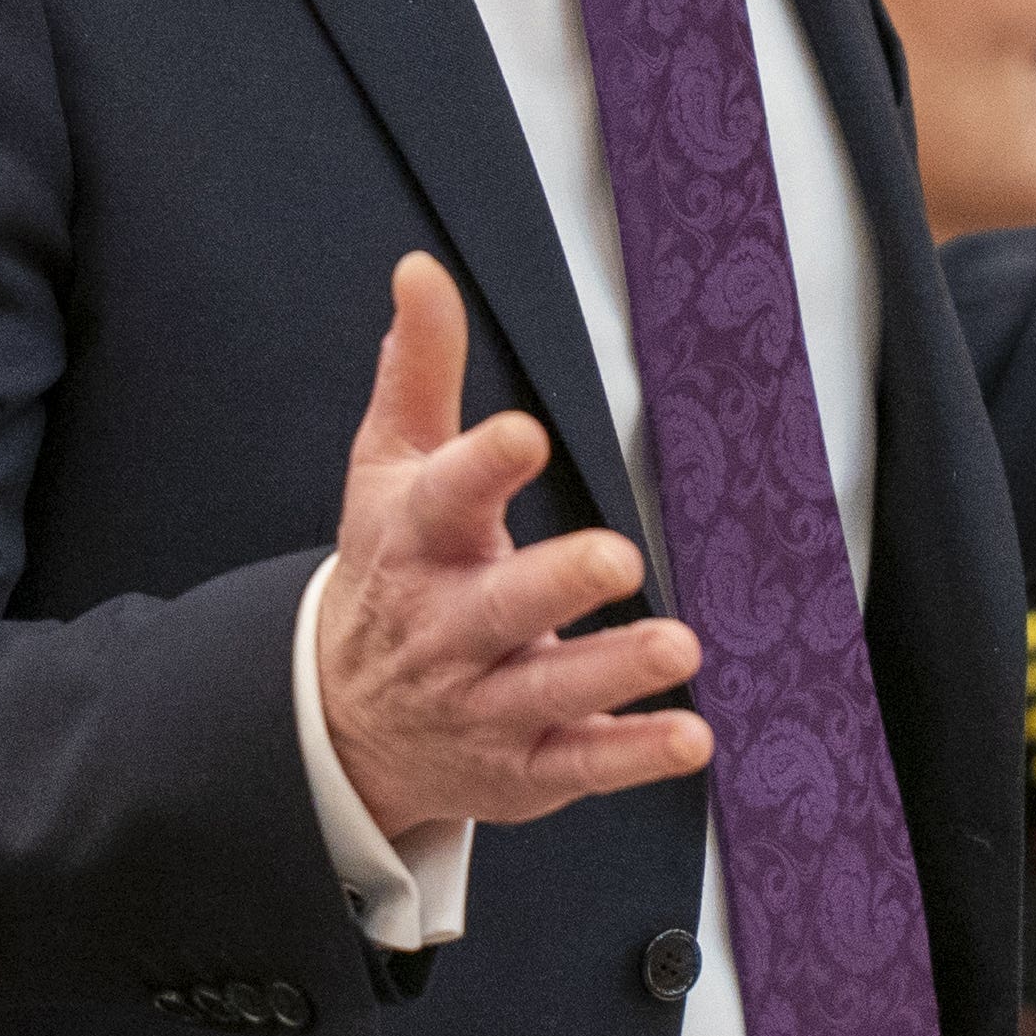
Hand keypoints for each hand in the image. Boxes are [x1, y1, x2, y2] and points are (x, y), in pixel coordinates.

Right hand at [313, 252, 710, 844]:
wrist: (341, 720)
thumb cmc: (393, 564)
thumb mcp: (388, 466)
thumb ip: (419, 370)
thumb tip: (421, 269)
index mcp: (416, 542)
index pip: (441, 500)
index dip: (480, 467)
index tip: (525, 435)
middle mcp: (447, 627)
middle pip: (496, 608)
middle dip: (556, 585)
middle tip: (619, 557)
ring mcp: (484, 702)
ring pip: (546, 690)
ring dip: (612, 671)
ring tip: (681, 648)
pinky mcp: (522, 766)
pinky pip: (579, 763)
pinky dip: (634, 755)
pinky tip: (694, 739)